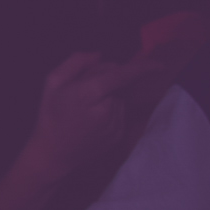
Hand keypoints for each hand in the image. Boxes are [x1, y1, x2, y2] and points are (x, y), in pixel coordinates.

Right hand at [24, 51, 154, 182]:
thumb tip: (99, 55)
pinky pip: (120, 114)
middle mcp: (107, 109)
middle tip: (83, 90)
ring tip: (85, 109)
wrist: (53, 153)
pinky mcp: (118, 135)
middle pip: (118, 84)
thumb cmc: (51, 115)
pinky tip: (92, 120)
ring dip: (108, 97)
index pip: (122, 75)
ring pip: (119, 99)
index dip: (143, 67)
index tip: (159, 64)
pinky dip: (110, 112)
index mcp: (89, 93)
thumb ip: (75, 62)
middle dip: (106, 80)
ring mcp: (114, 124)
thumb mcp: (52, 82)